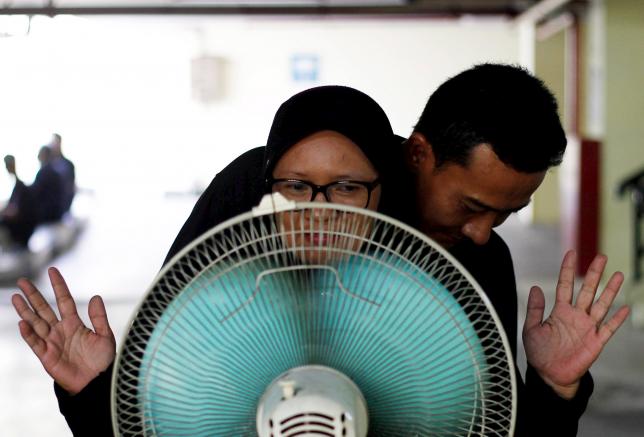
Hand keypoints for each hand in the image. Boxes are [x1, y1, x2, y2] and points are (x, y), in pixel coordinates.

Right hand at [12, 267, 115, 394]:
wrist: (97, 382)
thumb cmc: (102, 360)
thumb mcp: (105, 335)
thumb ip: (99, 317)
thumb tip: (95, 296)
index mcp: (74, 324)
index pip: (64, 300)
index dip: (58, 286)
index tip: (53, 270)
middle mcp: (60, 330)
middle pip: (44, 309)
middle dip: (34, 295)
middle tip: (22, 281)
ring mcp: (52, 342)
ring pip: (35, 322)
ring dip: (25, 310)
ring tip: (16, 296)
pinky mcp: (46, 356)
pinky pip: (35, 342)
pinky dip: (28, 333)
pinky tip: (22, 322)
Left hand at [523, 250, 629, 398]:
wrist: (550, 375)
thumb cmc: (539, 353)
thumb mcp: (531, 329)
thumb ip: (535, 309)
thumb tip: (536, 287)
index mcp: (559, 311)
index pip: (564, 285)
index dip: (567, 269)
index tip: (571, 253)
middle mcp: (576, 315)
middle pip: (587, 290)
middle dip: (594, 274)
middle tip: (601, 257)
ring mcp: (587, 327)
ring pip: (601, 304)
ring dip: (610, 291)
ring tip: (618, 275)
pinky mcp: (596, 341)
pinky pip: (608, 328)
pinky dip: (617, 318)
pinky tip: (625, 307)